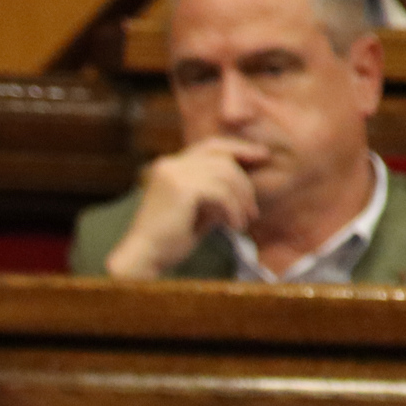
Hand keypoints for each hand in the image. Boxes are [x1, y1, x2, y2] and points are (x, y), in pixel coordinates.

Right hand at [103, 136, 268, 278]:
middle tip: (254, 210)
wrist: (143, 259)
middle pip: (222, 157)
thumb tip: (244, 188)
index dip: (238, 148)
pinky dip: (233, 210)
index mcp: (169, 166)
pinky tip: (235, 227)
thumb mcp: (197, 213)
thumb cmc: (168, 242)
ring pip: (225, 174)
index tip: (261, 157)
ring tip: (244, 222)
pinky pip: (221, 192)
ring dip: (241, 199)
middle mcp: (170, 164)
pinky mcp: (182, 189)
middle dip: (245, 181)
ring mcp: (174, 174)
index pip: (210, 146)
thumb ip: (216, 196)